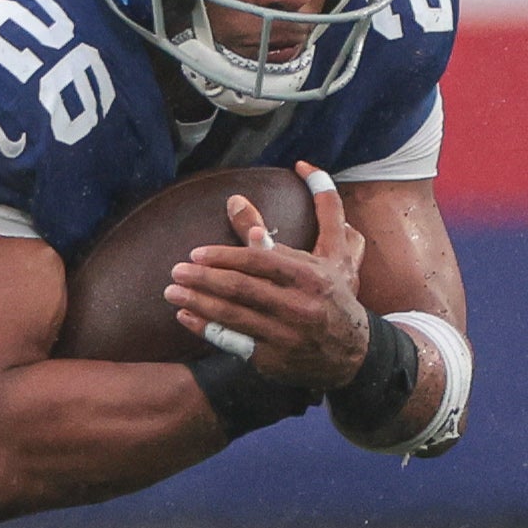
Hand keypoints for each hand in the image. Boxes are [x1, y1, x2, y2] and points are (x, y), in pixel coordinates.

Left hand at [165, 164, 372, 389]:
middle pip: (242, 289)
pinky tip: (185, 316)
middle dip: (203, 278)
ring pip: (233, 316)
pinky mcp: (274, 359)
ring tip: (171, 291)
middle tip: (176, 269)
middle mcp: (300, 306)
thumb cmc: (337, 292)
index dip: (225, 256)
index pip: (260, 261)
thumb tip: (302, 168)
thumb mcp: (332, 253)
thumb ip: (318, 211)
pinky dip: (206, 329)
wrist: (355, 353)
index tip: (196, 253)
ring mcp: (286, 335)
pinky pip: (232, 343)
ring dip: (197, 302)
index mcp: (312, 276)